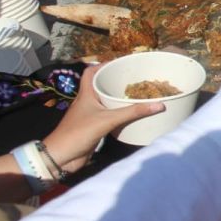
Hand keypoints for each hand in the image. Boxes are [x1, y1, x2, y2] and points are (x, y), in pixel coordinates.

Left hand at [43, 65, 163, 173]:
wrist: (61, 157)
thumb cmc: (79, 132)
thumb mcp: (107, 120)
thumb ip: (132, 112)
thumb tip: (159, 104)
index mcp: (86, 94)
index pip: (90, 72)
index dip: (102, 64)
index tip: (120, 63)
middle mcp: (87, 102)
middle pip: (100, 85)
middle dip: (115, 81)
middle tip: (135, 79)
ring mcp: (90, 115)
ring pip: (105, 101)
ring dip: (118, 98)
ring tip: (137, 94)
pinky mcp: (94, 127)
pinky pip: (108, 115)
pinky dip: (118, 113)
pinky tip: (130, 115)